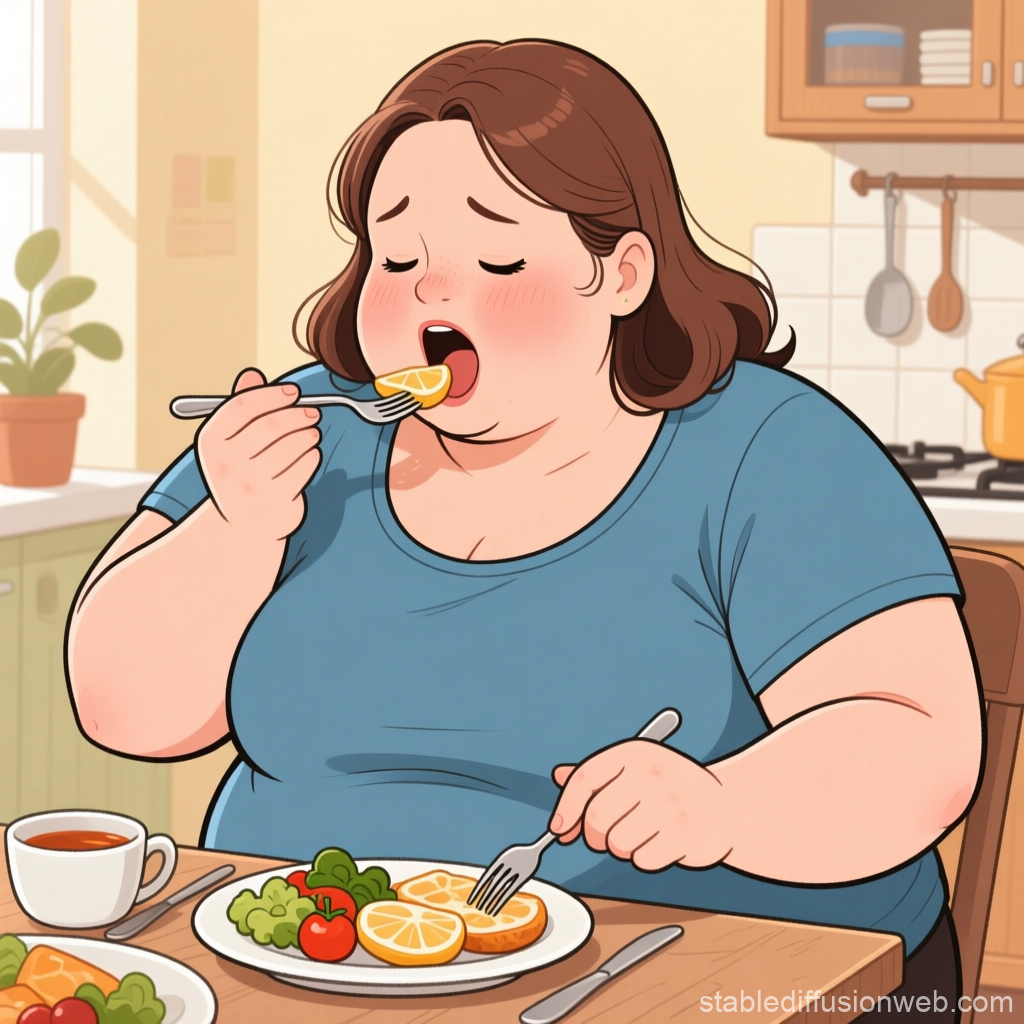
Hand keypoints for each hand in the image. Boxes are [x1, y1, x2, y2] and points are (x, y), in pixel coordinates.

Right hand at [196, 368, 321, 540]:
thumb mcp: (231, 443)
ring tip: (312, 433)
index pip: (242, 406)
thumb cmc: (239, 474)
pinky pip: (303, 468)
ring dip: (308, 435)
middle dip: (297, 415)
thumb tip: (252, 375)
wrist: (240, 527)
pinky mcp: (275, 504)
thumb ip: (240, 408)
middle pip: (270, 425)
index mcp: (210, 444)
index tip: (293, 392)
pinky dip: (311, 456)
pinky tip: (310, 454)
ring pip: (291, 446)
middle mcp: (227, 466)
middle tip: (312, 413)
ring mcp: (251, 487)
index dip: (271, 394)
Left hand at [549, 741, 731, 871]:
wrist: (729, 805)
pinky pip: (642, 861)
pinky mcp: (685, 835)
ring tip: (642, 835)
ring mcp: (670, 805)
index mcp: (634, 752)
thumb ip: (598, 774)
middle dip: (595, 836)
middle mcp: (650, 774)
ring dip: (622, 848)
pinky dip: (646, 858)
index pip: (585, 779)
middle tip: (607, 836)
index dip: (566, 808)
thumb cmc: (673, 787)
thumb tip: (559, 775)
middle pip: (597, 820)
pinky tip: (661, 844)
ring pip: (617, 845)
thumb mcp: (636, 768)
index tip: (559, 830)